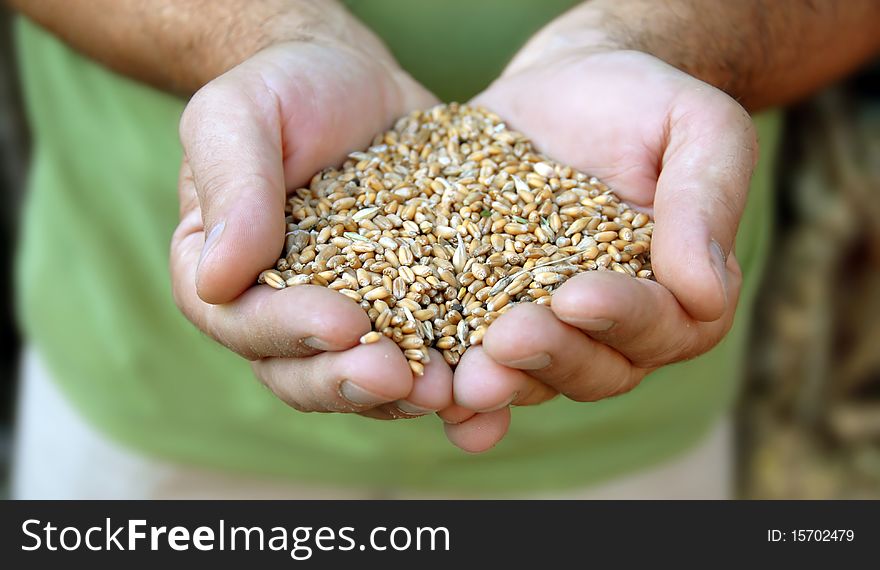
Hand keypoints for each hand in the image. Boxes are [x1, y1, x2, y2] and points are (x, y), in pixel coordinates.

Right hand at [171, 34, 453, 418]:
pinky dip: (452, 371)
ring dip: (405, 394)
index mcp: (225, 277)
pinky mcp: (406, 307)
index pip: (243, 323)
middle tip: (402, 380)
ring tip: (450, 389)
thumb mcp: (238, 116)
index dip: (291, 331)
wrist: (352, 81)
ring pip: (365, 377)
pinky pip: (424, 350)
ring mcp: (347, 317)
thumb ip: (230, 188)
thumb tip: (217, 279)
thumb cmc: (282, 90)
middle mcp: (281, 312)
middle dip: (352, 382)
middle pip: (302, 371)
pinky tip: (488, 380)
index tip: (345, 323)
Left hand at [444, 49, 756, 450]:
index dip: (621, 315)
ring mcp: (550, 328)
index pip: (661, 322)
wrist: (565, 87)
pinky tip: (432, 401)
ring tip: (463, 382)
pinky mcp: (489, 314)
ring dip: (502, 383)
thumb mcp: (697, 127)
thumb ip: (706, 201)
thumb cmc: (643, 102)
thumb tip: (707, 294)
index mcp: (679, 293)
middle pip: (595, 367)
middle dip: (551, 355)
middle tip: (506, 341)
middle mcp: (616, 328)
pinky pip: (477, 360)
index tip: (576, 296)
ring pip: (535, 376)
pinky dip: (462, 393)